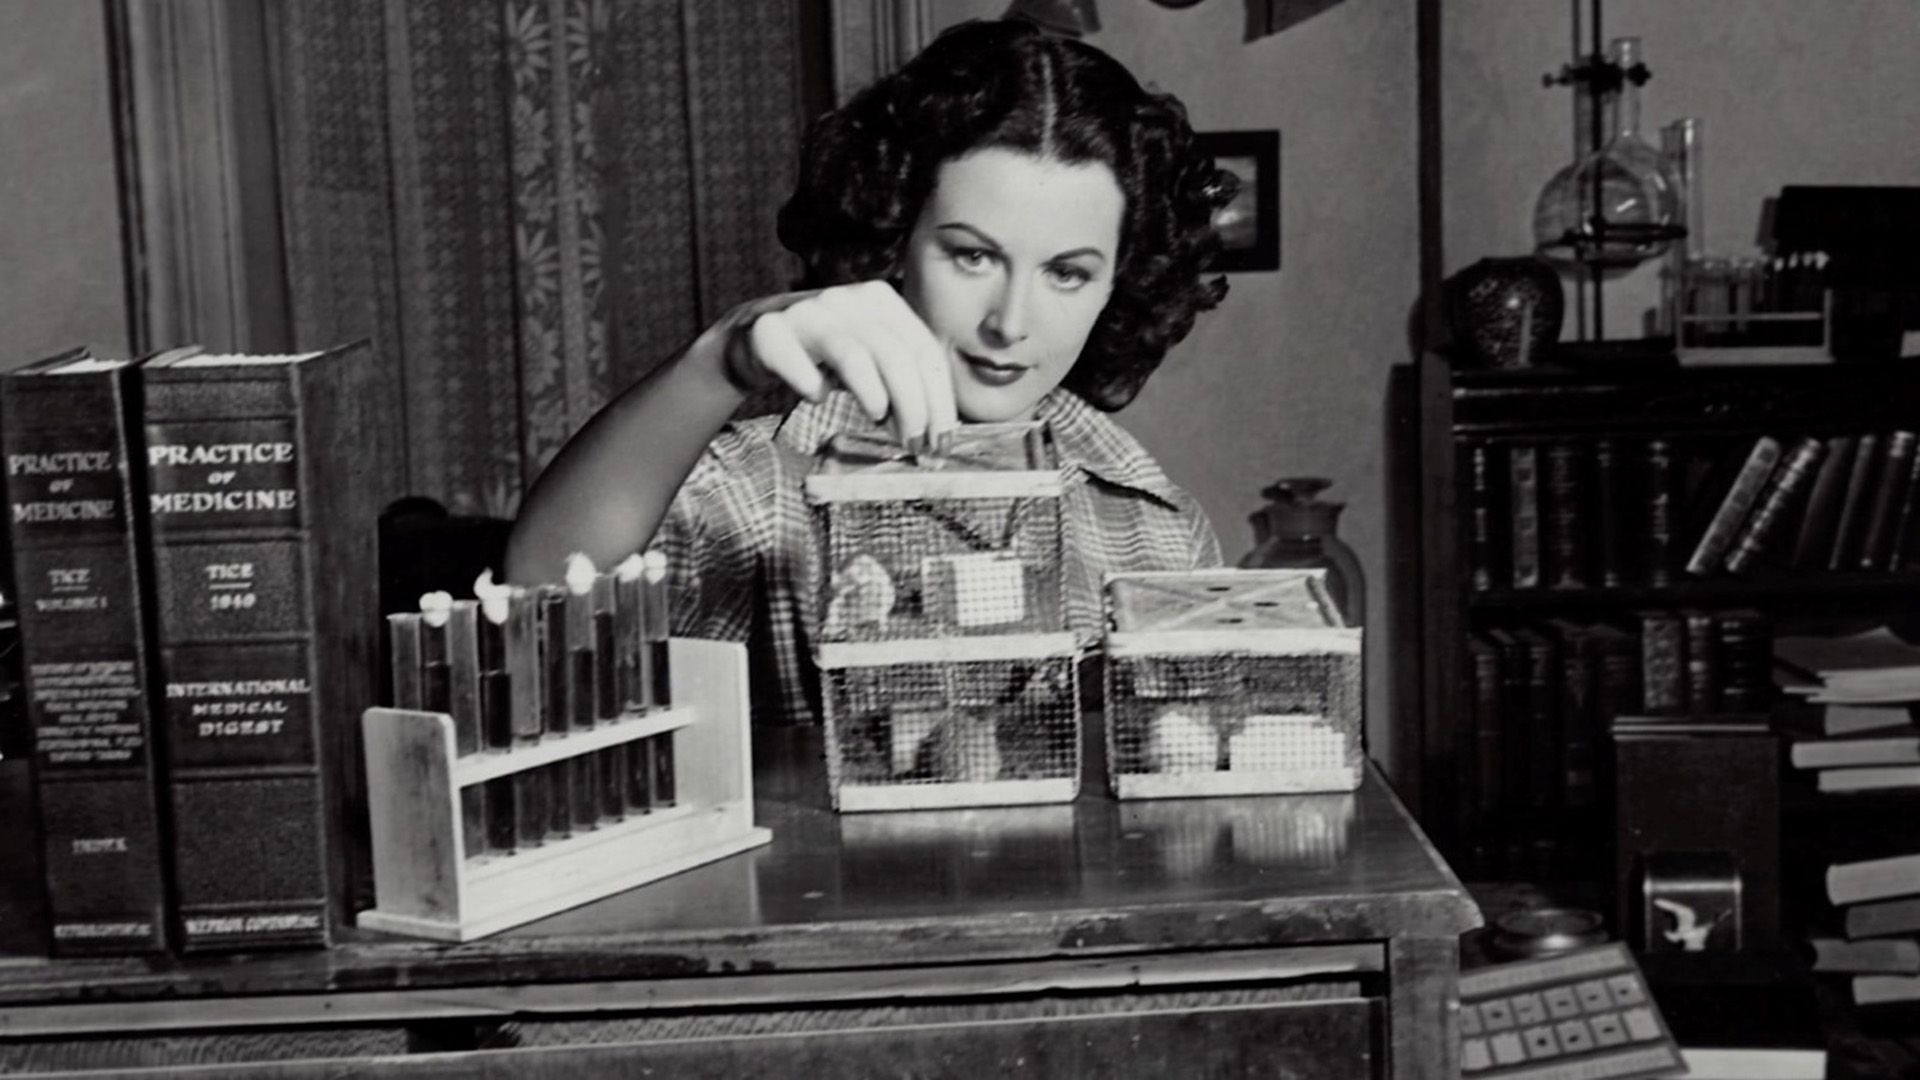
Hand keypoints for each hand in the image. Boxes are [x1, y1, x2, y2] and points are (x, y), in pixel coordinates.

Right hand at [715, 281, 958, 445]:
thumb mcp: (870, 359)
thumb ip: (902, 383)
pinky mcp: (769, 332)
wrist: (753, 338)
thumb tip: (931, 430)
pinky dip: (814, 389)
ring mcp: (807, 312)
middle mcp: (846, 299)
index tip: (942, 439)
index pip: (924, 349)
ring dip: (874, 397)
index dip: (939, 398)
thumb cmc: (822, 355)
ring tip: (877, 419)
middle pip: (896, 355)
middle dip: (914, 406)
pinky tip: (818, 398)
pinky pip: (799, 366)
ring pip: (855, 357)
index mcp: (880, 300)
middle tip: (915, 444)